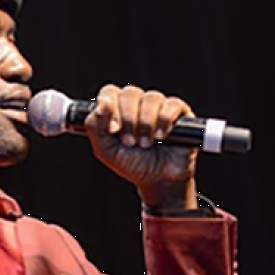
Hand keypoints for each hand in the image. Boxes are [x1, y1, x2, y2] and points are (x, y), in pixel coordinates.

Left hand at [85, 84, 197, 208]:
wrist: (158, 181)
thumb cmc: (131, 163)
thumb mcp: (105, 149)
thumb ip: (95, 126)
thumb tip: (102, 104)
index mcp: (117, 109)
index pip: (110, 92)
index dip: (109, 106)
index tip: (113, 129)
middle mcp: (137, 103)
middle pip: (130, 93)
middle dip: (128, 120)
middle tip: (130, 142)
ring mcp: (159, 106)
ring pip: (151, 97)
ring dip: (146, 123)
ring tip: (146, 144)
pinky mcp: (179, 112)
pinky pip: (171, 104)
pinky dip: (164, 120)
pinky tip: (160, 136)